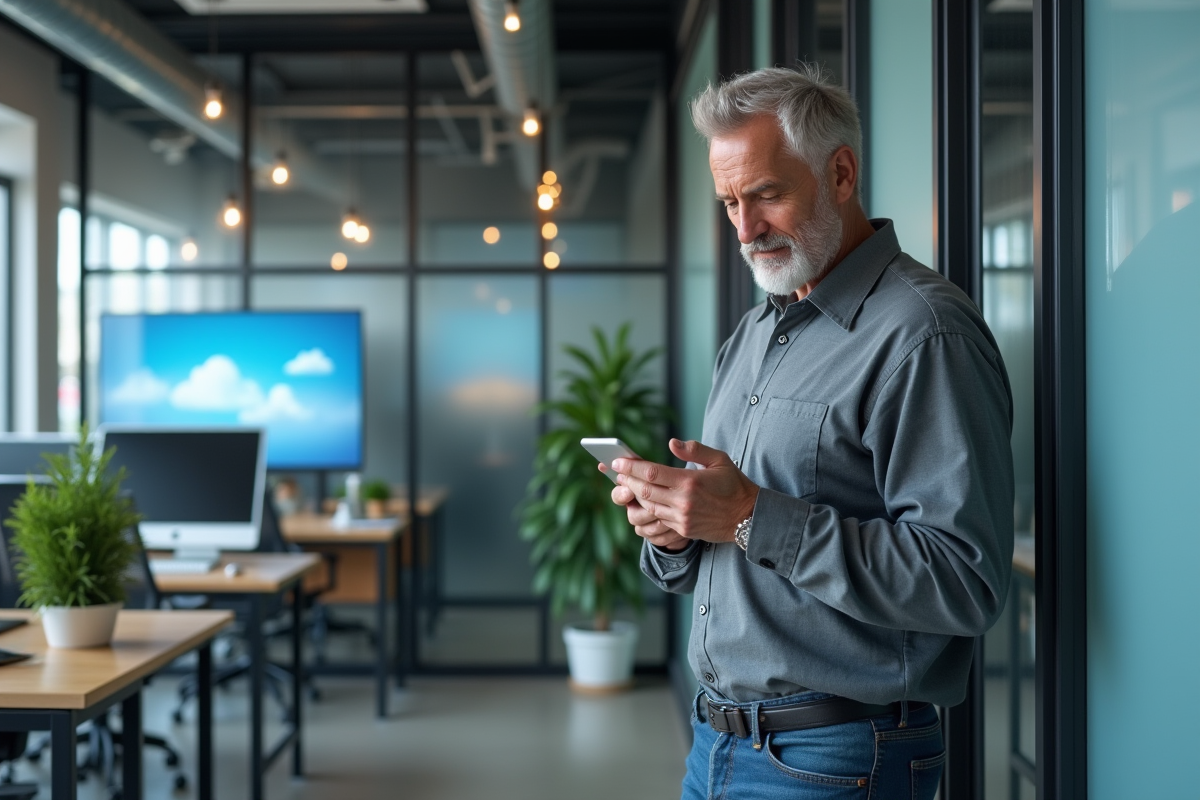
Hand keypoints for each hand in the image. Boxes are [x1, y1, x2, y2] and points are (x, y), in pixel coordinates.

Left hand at [612, 439, 758, 544]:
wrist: (748, 516)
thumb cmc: (734, 484)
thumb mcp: (719, 459)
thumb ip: (694, 449)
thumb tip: (671, 443)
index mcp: (690, 481)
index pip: (652, 473)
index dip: (632, 467)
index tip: (618, 461)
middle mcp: (683, 501)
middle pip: (645, 491)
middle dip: (628, 480)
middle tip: (616, 471)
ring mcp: (682, 518)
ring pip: (649, 506)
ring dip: (635, 495)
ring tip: (626, 484)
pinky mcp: (683, 529)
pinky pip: (659, 518)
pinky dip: (648, 508)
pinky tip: (643, 499)